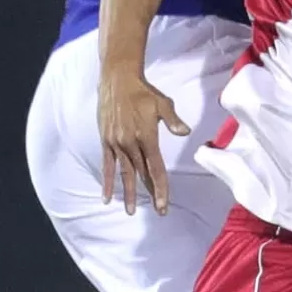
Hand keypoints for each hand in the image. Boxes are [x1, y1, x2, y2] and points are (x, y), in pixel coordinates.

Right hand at [98, 69, 191, 214]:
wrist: (117, 80)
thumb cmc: (143, 91)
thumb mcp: (162, 103)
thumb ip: (173, 120)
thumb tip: (185, 132)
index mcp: (147, 137)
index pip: (156, 168)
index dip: (161, 188)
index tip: (164, 205)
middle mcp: (131, 144)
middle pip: (142, 174)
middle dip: (151, 193)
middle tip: (158, 211)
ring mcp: (117, 144)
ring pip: (125, 173)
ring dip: (128, 193)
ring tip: (131, 211)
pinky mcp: (106, 141)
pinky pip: (107, 166)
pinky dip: (107, 182)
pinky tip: (106, 197)